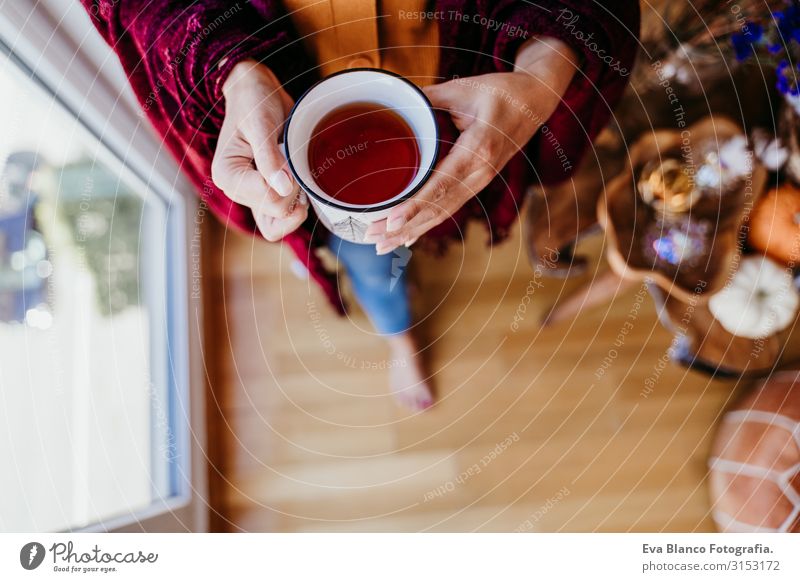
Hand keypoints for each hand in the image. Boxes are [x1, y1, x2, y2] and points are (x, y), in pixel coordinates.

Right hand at [212, 60, 307, 240]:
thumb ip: (270, 156)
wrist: (256, 93)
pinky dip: (294, 212)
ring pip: (277, 225)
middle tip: (295, 162)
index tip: (291, 158)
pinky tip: (302, 192)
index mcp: (227, 174)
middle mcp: (235, 190)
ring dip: (296, 207)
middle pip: (276, 212)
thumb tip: (283, 187)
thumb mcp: (261, 123)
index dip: (290, 183)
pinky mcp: (264, 195)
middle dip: (294, 192)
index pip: (268, 198)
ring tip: (299, 177)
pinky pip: (278, 221)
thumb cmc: (254, 102)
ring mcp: (250, 195)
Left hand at [365, 38, 577, 253]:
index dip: (416, 205)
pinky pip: (450, 208)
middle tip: (372, 238)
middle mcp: (481, 173)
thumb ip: (429, 98)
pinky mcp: (477, 183)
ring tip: (382, 245)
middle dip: (405, 227)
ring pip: (443, 214)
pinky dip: (427, 224)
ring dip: (411, 231)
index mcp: (479, 149)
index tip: (392, 221)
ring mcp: (481, 181)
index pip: (442, 184)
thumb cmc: (501, 92)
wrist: (535, 101)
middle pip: (439, 208)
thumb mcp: (465, 88)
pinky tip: (408, 239)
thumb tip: (395, 101)